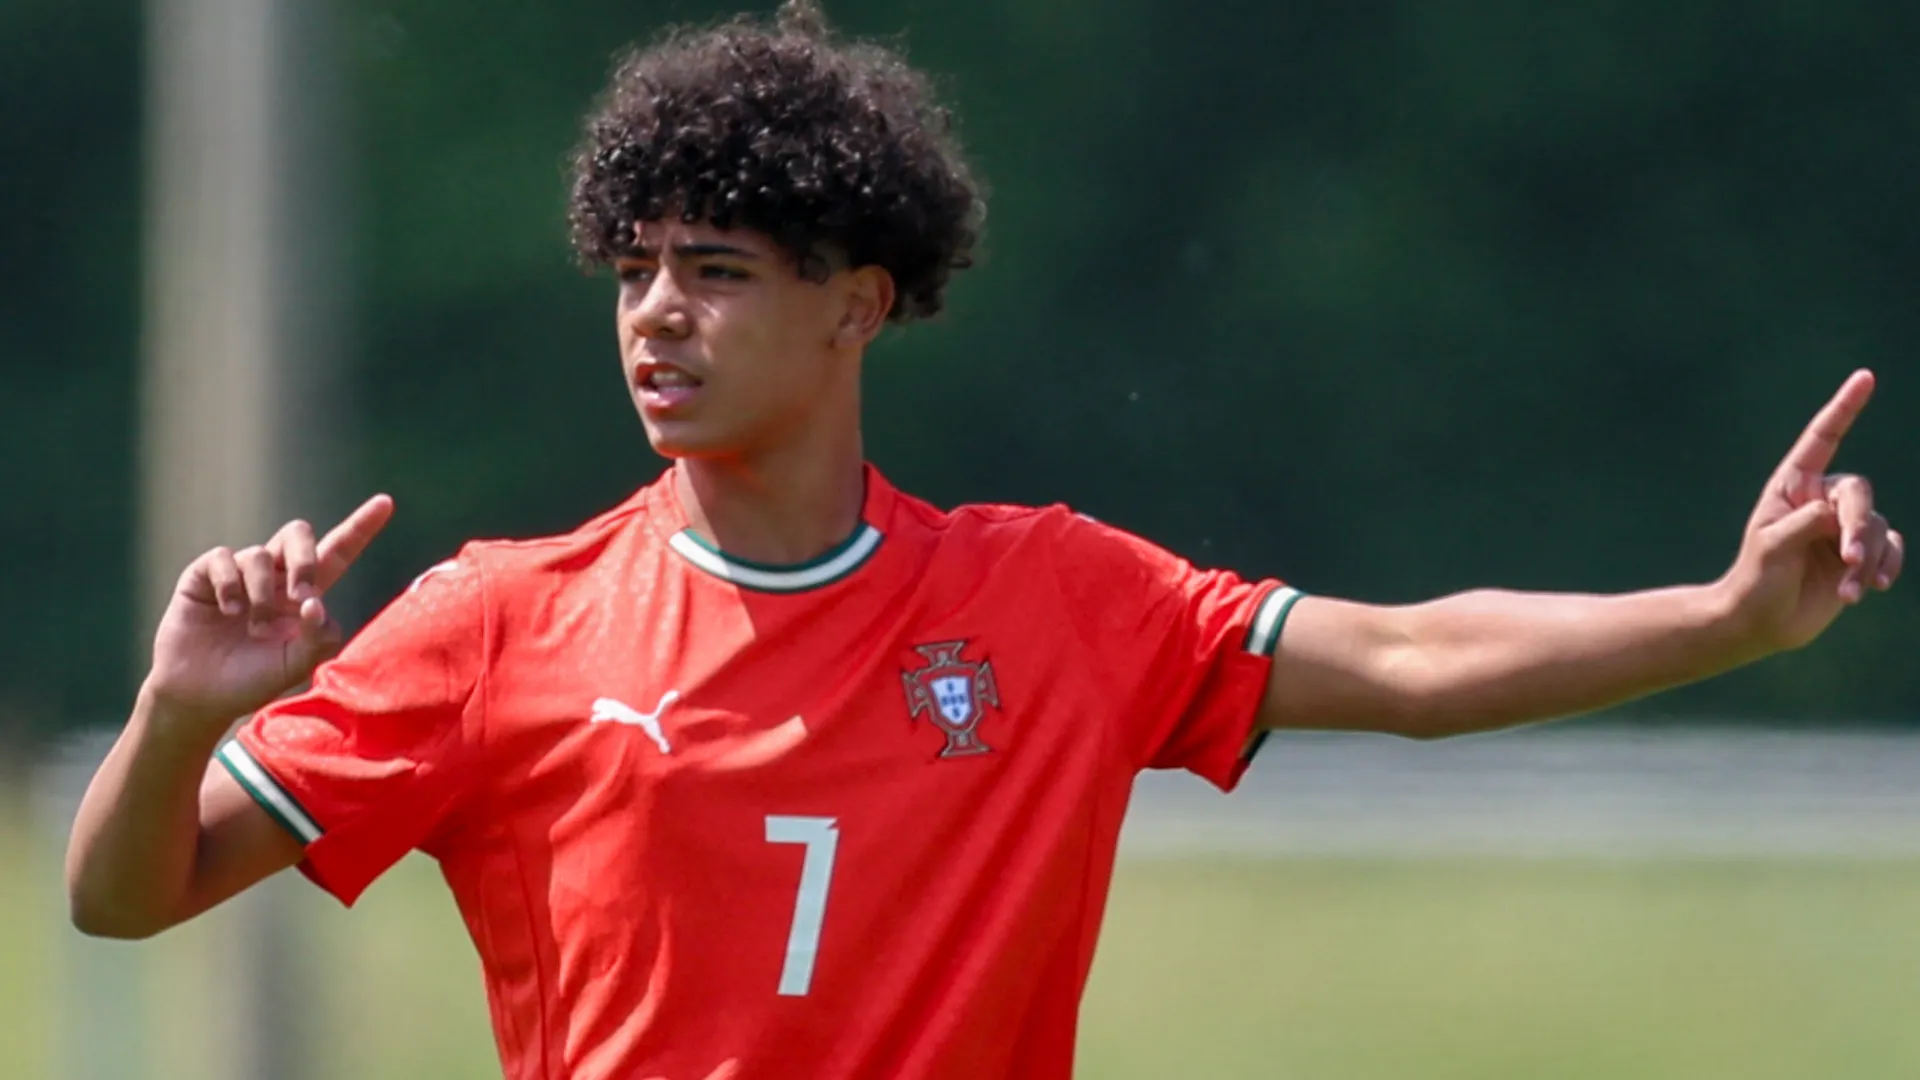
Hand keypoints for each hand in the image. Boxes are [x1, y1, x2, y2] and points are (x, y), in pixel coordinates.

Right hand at [145, 495, 394, 727]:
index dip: (360, 527)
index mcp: (304, 593)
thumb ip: (317, 637)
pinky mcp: (204, 575)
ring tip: (256, 629)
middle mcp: (275, 576)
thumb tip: (315, 603)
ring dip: (262, 595)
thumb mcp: (296, 665)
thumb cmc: (252, 680)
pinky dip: (230, 584)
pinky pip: (223, 558)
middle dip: (305, 559)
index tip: (386, 503)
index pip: (337, 552)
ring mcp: (239, 572)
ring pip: (260, 554)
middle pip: (299, 534)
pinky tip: (229, 611)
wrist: (201, 696)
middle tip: (301, 596)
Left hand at [1724, 370, 1903, 652]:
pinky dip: (1887, 566)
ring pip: (1876, 525)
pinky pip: (1891, 547)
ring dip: (1868, 558)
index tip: (1865, 377)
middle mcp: (1820, 500)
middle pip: (1858, 492)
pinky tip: (1873, 587)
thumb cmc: (1756, 581)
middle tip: (1849, 559)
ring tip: (1851, 590)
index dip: (1843, 408)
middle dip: (1856, 526)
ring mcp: (1842, 527)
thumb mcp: (1772, 548)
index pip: (1822, 440)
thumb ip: (1804, 523)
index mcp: (1792, 487)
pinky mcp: (1860, 554)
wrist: (1761, 622)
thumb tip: (1837, 513)